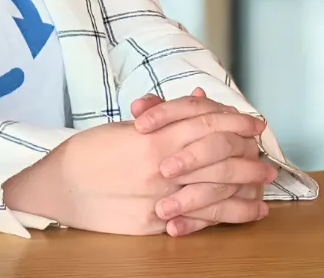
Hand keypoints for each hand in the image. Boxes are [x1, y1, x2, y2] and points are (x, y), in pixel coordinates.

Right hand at [2, 107, 268, 235]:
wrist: (58, 187)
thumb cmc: (88, 153)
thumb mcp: (126, 127)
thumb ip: (164, 117)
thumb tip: (199, 101)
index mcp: (153, 137)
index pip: (206, 124)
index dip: (234, 122)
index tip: (254, 123)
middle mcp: (161, 166)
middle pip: (220, 156)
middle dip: (247, 154)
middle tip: (264, 155)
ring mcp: (161, 197)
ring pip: (218, 188)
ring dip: (247, 184)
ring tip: (264, 182)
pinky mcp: (158, 222)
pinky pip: (205, 218)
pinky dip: (234, 214)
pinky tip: (253, 210)